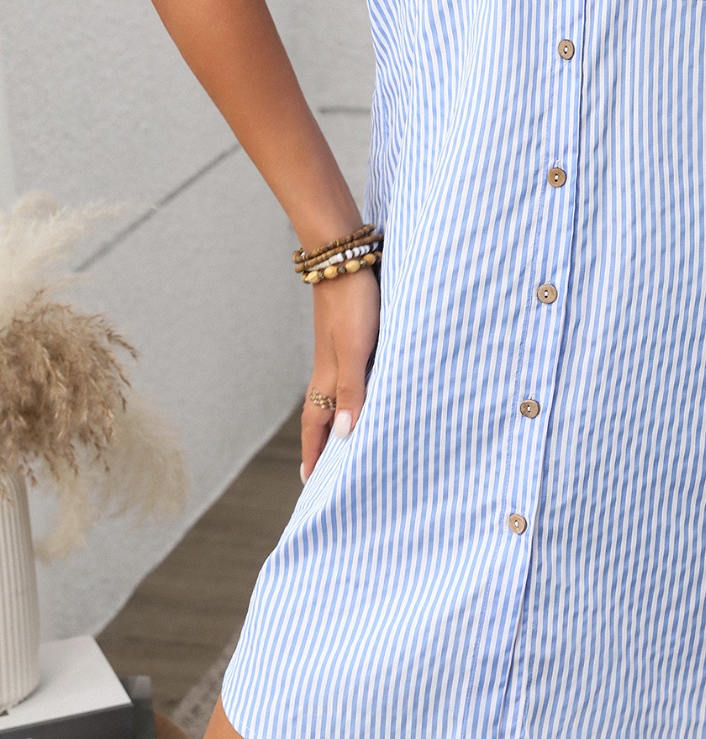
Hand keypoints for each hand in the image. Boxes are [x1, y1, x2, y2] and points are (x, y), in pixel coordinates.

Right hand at [300, 270, 380, 482]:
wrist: (344, 257)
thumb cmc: (353, 303)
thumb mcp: (355, 348)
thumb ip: (351, 390)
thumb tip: (346, 435)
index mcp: (326, 376)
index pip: (316, 425)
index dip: (315, 453)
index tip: (311, 482)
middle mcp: (328, 368)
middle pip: (321, 414)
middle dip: (321, 444)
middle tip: (322, 472)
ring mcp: (337, 351)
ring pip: (333, 395)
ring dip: (335, 420)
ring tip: (340, 441)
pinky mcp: (349, 335)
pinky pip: (347, 377)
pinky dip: (349, 395)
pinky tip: (361, 392)